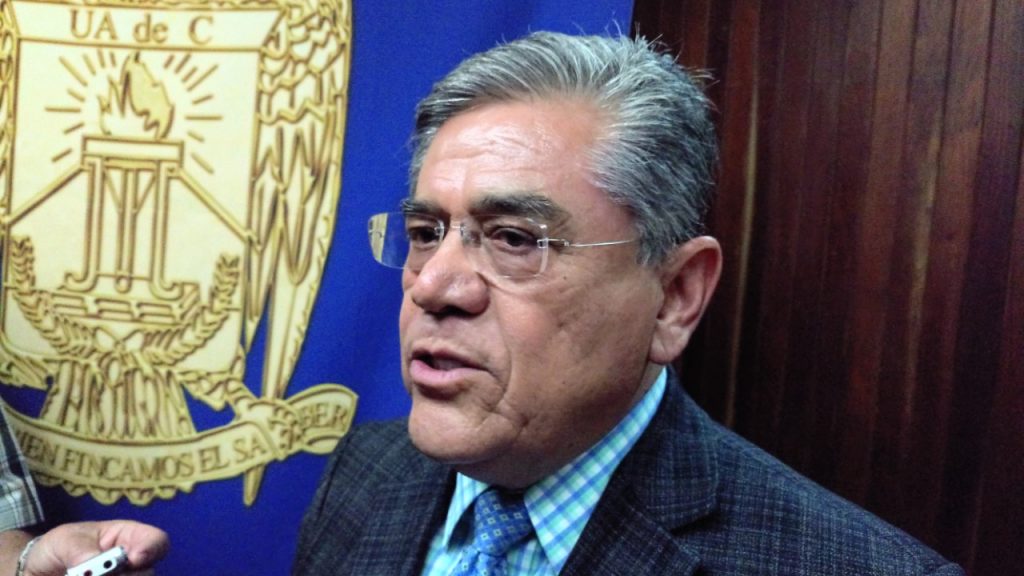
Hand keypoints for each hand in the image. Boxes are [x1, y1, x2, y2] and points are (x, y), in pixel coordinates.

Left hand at [24, 520, 167, 575]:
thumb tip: (96, 567)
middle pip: (147, 573)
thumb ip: (80, 551)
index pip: (157, 541)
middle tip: (92, 574)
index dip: (152, 549)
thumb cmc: (58, 547)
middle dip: (124, 575)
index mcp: (128, 539)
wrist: (38, 571)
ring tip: (76, 575)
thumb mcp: (65, 540)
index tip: (134, 559)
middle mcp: (132, 565)